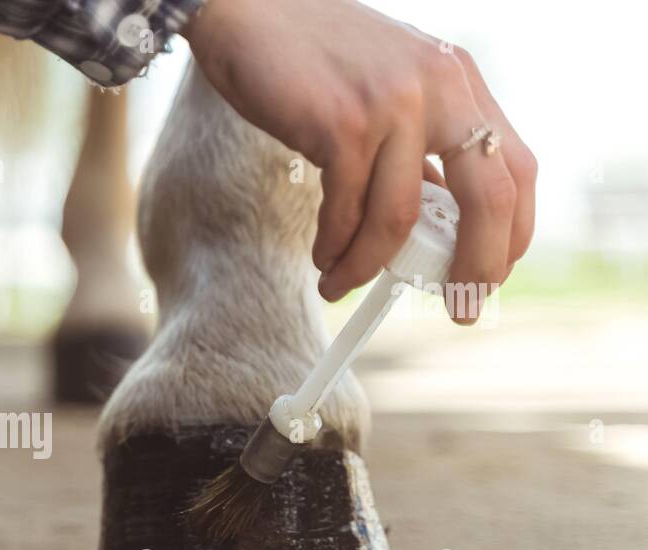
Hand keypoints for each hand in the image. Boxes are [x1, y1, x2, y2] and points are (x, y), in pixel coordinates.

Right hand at [183, 0, 536, 322]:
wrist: (249, 10)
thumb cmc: (310, 59)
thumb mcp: (384, 92)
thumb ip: (411, 146)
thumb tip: (421, 226)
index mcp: (458, 80)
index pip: (516, 166)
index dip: (512, 231)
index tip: (489, 273)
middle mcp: (438, 87)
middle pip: (488, 196)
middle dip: (476, 264)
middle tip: (460, 305)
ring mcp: (392, 104)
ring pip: (400, 218)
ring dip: (370, 267)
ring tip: (342, 283)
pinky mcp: (342, 124)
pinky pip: (346, 212)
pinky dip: (334, 249)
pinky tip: (322, 258)